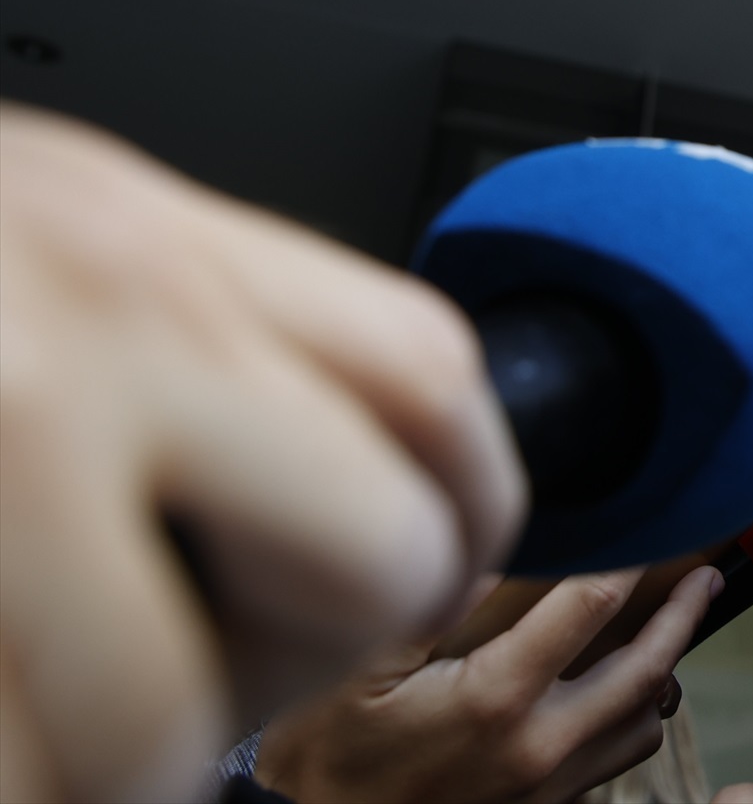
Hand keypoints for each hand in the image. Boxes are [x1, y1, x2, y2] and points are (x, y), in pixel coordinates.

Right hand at [0, 105, 525, 801]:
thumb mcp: (31, 247)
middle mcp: (82, 333)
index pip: (428, 378)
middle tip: (208, 654)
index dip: (468, 497)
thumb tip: (371, 464)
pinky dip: (20, 773)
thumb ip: (194, 337)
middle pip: (376, 554)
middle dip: (315, 647)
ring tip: (28, 688)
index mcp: (127, 240)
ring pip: (170, 725)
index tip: (436, 559)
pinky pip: (29, 768)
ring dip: (112, 760)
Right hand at [256, 565, 720, 803]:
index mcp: (496, 699)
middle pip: (645, 671)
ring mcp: (548, 787)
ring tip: (673, 629)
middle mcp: (538, 746)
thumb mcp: (353, 671)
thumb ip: (427, 606)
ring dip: (665, 674)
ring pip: (643, 724)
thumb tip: (488, 550)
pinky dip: (633, 719)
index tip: (651, 524)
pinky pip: (615, 762)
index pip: (591, 608)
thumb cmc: (329, 755)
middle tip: (705, 577)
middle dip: (683, 617)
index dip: (628, 558)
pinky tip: (623, 692)